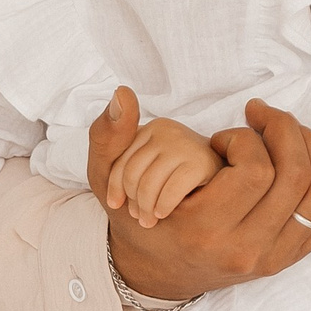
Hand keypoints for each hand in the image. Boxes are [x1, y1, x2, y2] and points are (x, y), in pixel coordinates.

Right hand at [86, 86, 310, 300]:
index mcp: (206, 231)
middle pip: (296, 179)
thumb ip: (108, 136)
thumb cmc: (137, 221)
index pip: (255, 172)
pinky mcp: (290, 258)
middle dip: (284, 131)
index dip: (245, 140)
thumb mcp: (110, 181)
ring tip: (287, 129)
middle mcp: (246, 251)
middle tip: (260, 115)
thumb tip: (122, 95)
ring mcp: (273, 259)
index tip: (222, 138)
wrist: (154, 273)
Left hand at [102, 115, 223, 225]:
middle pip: (133, 173)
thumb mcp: (113, 168)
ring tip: (149, 219)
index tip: (117, 205)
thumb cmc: (148, 190)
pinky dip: (164, 206)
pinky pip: (172, 189)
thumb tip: (122, 91)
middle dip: (133, 201)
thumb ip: (106, 134)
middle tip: (140, 217)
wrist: (185, 219)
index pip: (120, 160)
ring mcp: (187, 144)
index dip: (115, 189)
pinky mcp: (204, 163)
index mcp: (148, 129)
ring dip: (147, 209)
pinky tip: (164, 213)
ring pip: (150, 183)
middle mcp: (168, 130)